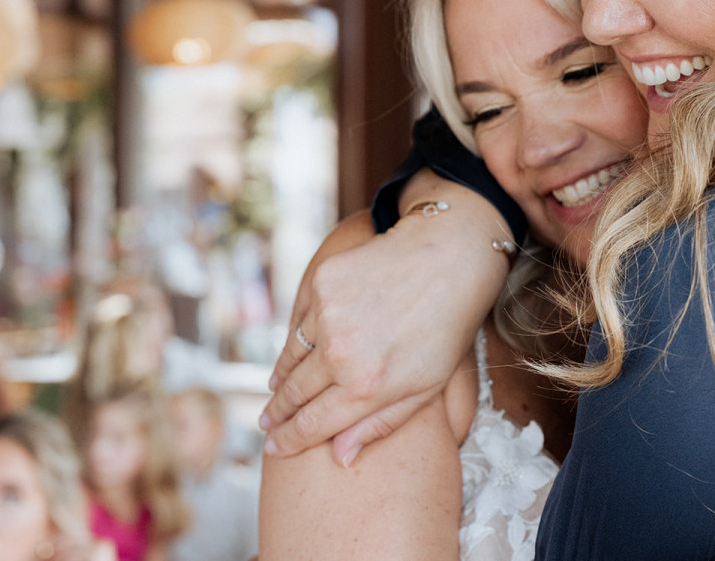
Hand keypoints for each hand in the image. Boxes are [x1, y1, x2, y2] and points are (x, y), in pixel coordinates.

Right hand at [260, 178, 512, 463]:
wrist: (449, 257)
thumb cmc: (446, 328)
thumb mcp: (426, 387)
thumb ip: (380, 424)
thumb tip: (340, 456)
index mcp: (368, 386)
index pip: (312, 424)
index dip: (290, 439)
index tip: (274, 446)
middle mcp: (340, 354)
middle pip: (294, 393)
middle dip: (277, 413)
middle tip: (265, 424)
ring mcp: (327, 315)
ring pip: (291, 357)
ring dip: (282, 376)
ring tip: (276, 390)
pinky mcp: (321, 283)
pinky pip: (299, 319)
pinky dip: (298, 337)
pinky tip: (298, 348)